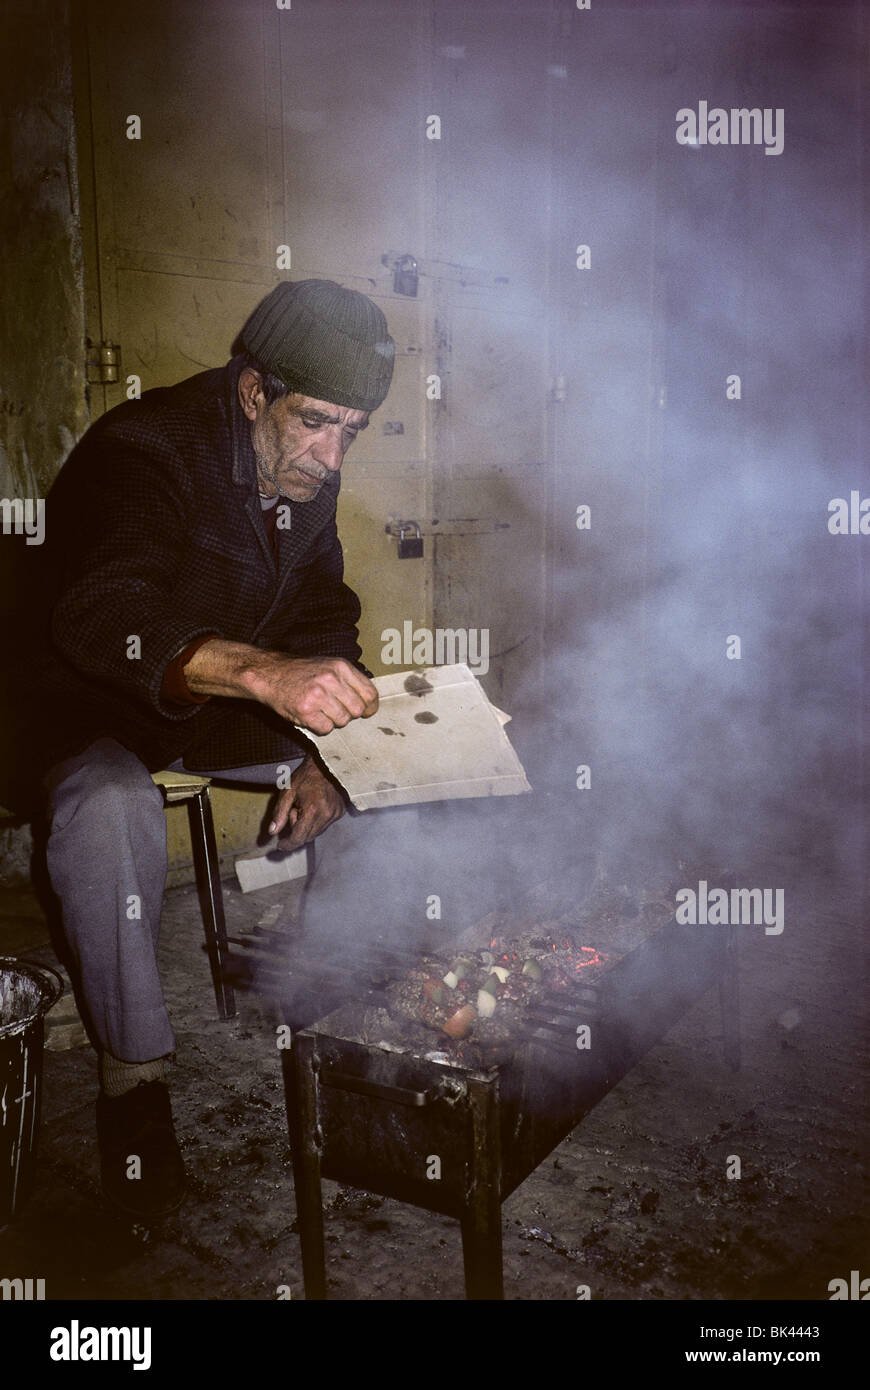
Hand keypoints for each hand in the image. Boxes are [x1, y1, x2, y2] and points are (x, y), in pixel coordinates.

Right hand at [183, 641, 378, 735]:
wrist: (269, 674)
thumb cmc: (301, 672)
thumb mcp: (328, 666)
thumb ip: (349, 680)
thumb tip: (369, 703)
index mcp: (341, 666)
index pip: (370, 693)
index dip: (370, 706)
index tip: (366, 711)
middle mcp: (331, 679)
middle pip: (357, 710)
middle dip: (348, 714)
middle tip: (334, 709)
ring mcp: (318, 695)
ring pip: (342, 721)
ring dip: (332, 720)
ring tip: (320, 710)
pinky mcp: (306, 710)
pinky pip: (326, 729)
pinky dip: (320, 727)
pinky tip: (311, 716)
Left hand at [268, 755, 345, 849]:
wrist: (327, 764)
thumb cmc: (306, 776)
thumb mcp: (288, 792)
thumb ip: (280, 813)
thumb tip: (273, 832)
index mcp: (312, 810)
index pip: (299, 838)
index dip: (288, 844)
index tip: (280, 845)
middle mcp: (326, 815)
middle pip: (307, 837)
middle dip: (297, 830)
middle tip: (293, 812)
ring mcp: (335, 814)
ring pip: (316, 833)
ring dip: (307, 826)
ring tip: (305, 806)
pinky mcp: (340, 812)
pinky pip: (325, 825)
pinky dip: (317, 821)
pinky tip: (314, 806)